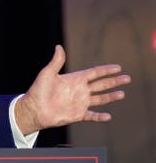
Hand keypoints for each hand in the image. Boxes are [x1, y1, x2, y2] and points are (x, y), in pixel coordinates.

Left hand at [15, 44, 130, 134]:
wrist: (34, 109)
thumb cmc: (38, 90)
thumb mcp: (47, 73)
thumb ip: (56, 62)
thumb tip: (58, 46)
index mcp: (74, 79)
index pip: (94, 73)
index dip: (106, 70)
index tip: (118, 67)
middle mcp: (79, 90)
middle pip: (101, 85)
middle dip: (114, 81)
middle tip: (127, 78)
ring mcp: (79, 102)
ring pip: (100, 99)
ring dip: (111, 97)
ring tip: (122, 94)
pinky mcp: (77, 114)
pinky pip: (91, 115)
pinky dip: (100, 116)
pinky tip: (108, 116)